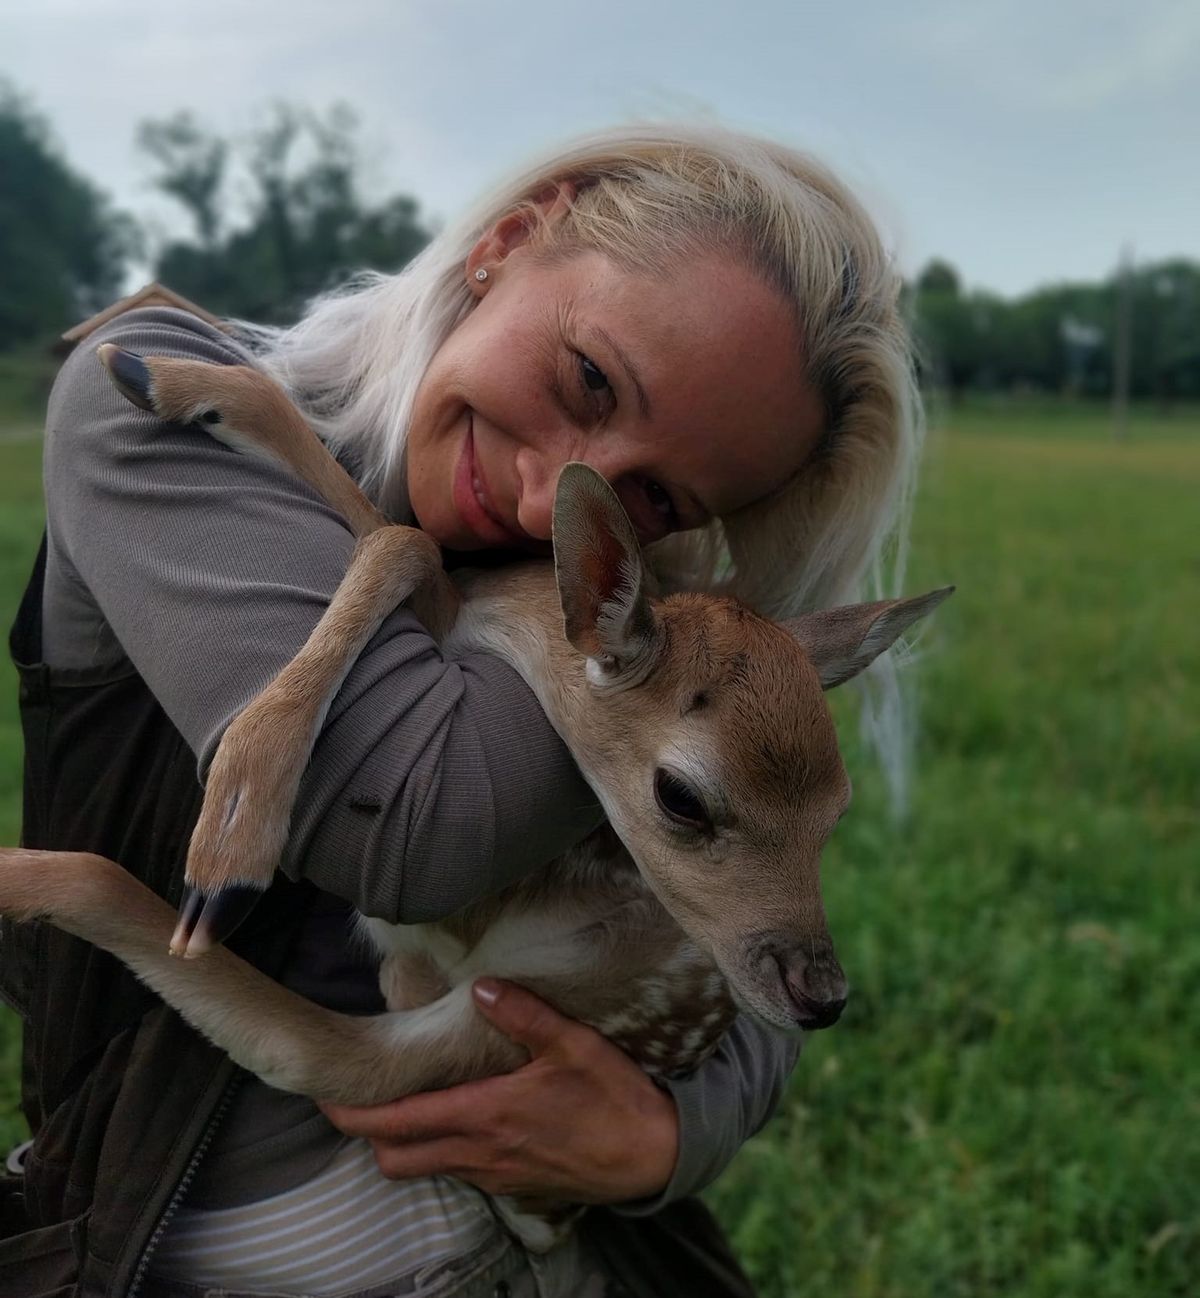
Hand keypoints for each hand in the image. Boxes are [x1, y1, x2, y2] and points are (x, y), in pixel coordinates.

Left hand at [319, 979, 679, 1202]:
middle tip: (353, 1100)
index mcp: (486, 1114)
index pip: (399, 1122)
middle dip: (366, 1134)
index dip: (354, 1113)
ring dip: (402, 1144)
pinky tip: (452, 1122)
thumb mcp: (574, 1044)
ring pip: (425, 1169)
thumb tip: (480, 987)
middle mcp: (480, 1152)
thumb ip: (524, 1015)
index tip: (325, 1095)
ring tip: (396, 1107)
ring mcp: (494, 1175)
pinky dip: (438, 1152)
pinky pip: (457, 1172)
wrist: (652, 1157)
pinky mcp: (512, 1186)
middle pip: (396, 1158)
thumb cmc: (614, 1097)